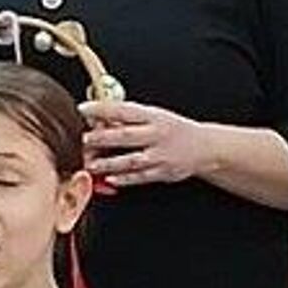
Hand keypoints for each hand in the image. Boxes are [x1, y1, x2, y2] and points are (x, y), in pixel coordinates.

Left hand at [80, 101, 209, 187]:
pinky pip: (140, 177)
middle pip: (125, 136)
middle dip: (102, 139)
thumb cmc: (172, 129)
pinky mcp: (163, 172)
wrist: (204, 147)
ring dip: (109, 163)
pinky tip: (109, 178)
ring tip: (91, 164)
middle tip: (84, 140)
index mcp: (154, 116)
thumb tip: (100, 118)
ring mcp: (161, 155)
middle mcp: (157, 134)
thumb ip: (130, 119)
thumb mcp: (155, 116)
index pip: (124, 110)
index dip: (102, 109)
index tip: (83, 109)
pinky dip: (124, 178)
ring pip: (130, 160)